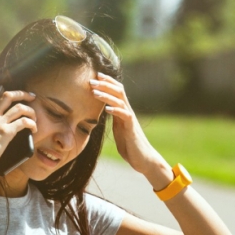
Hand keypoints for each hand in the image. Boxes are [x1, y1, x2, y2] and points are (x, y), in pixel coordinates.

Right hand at [0, 89, 37, 177]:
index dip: (7, 95)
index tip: (15, 95)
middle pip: (8, 96)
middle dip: (22, 94)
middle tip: (31, 96)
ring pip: (19, 107)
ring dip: (30, 111)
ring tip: (34, 117)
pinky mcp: (6, 132)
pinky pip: (24, 122)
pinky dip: (32, 123)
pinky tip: (34, 128)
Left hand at [90, 73, 170, 187]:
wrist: (142, 158)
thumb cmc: (129, 145)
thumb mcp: (118, 129)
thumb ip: (113, 119)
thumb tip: (104, 113)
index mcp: (122, 111)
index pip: (116, 92)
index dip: (107, 82)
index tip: (95, 76)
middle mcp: (127, 112)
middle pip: (118, 92)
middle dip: (105, 85)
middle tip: (91, 80)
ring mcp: (130, 119)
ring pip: (120, 102)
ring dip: (106, 96)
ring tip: (94, 92)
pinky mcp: (132, 129)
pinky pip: (125, 116)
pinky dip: (116, 111)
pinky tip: (107, 109)